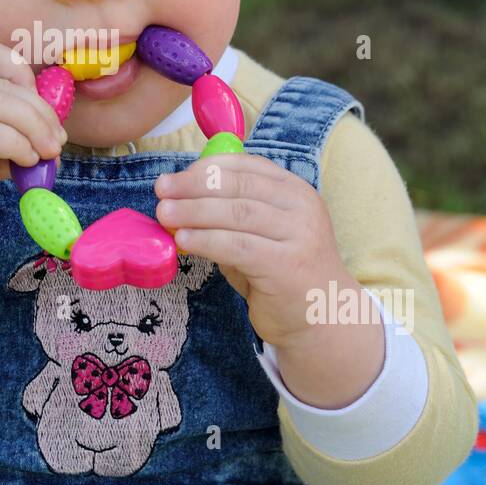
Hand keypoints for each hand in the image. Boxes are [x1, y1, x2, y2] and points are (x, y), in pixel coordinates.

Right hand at [0, 41, 68, 235]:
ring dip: (36, 130)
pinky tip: (26, 162)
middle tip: (57, 140)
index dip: (23, 75)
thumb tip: (49, 146)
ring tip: (48, 154)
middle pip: (6, 83)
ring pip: (4, 105)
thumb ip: (1, 139)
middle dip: (41, 112)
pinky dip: (19, 146)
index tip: (39, 108)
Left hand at [154, 153, 351, 349]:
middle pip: (239, 186)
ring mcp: (298, 235)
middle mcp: (301, 207)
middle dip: (194, 185)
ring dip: (194, 211)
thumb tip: (179, 200)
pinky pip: (237, 246)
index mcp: (295, 191)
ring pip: (236, 213)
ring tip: (165, 214)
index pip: (247, 167)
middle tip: (162, 190)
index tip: (176, 176)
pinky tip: (184, 240)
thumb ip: (230, 214)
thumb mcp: (260, 234)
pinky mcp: (286, 265)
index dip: (207, 168)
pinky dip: (206, 240)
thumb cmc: (282, 273)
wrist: (323, 318)